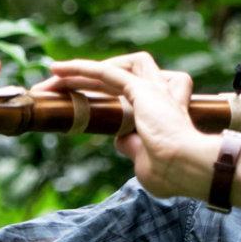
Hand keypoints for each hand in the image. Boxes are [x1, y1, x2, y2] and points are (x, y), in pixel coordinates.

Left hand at [38, 51, 221, 201]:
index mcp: (163, 113)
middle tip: (52, 89)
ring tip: (56, 77)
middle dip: (83, 82)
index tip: (78, 104)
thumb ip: (134, 147)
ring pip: (113, 67)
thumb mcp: (146, 163)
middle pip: (116, 78)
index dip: (102, 95)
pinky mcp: (141, 88)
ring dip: (84, 71)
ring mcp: (152, 89)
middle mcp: (159, 95)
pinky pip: (106, 72)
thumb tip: (120, 139)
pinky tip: (58, 70)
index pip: (130, 95)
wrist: (188, 167)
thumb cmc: (173, 173)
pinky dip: (82, 68)